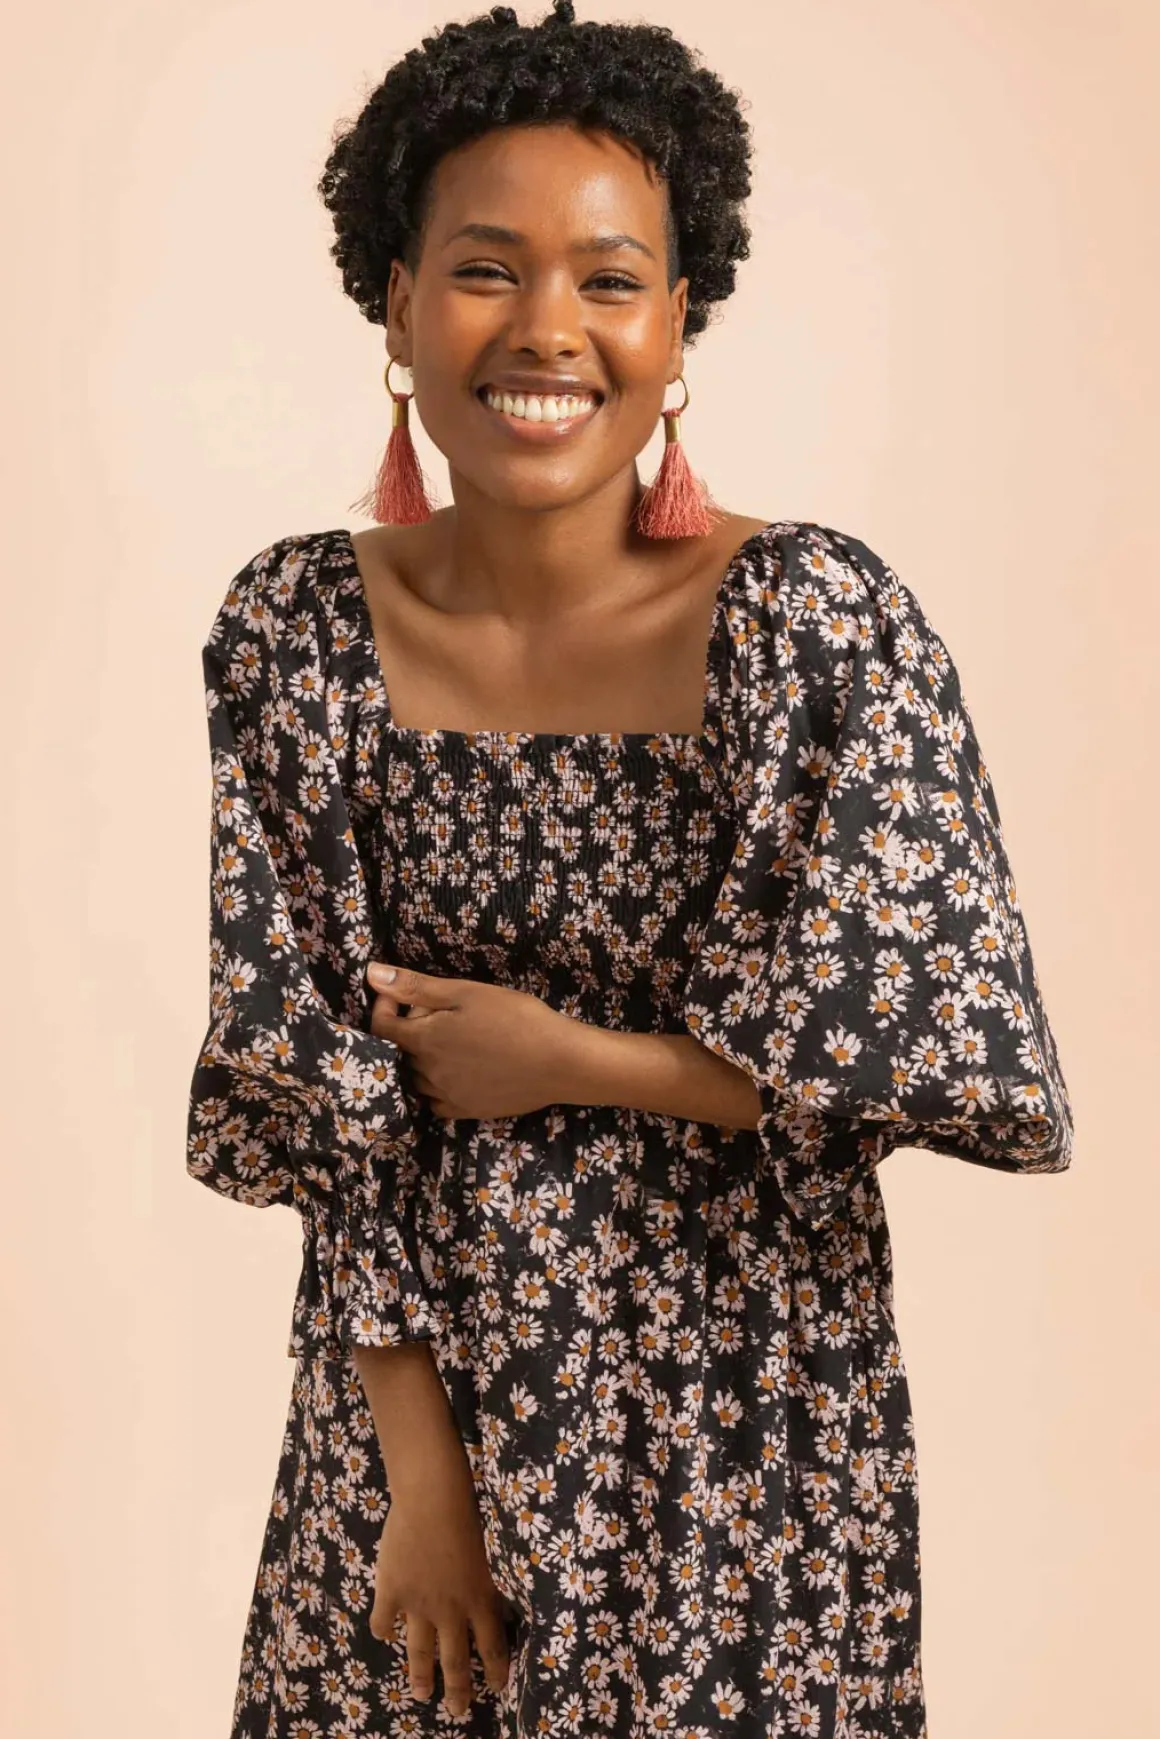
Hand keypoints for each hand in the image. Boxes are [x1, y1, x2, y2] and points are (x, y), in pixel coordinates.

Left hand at [366, 962, 577, 1119]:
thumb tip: (371, 974)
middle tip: (440, 1011)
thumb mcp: (464, 993)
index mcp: (424, 1040)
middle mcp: (427, 1072)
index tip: (396, 993)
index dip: (382, 1007)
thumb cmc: (514, 1019)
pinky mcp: (465, 1111)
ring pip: (416, 1077)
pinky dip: (435, 1084)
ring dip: (421, 1058)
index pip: (381, 1027)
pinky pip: (435, 1100)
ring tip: (450, 1040)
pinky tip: (457, 1070)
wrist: (559, 1062)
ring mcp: (445, 1095)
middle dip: (409, 1029)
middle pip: (400, 1051)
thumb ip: (415, 986)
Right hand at [370, 1429, 511, 1715]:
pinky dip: (384, 1630)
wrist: (433, 1498)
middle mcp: (451, 1611)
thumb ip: (491, 1580)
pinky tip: (385, 1635)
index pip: (493, 1646)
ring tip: (421, 1695)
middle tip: (458, 1711)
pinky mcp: (392, 1592)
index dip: (497, 1670)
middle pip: (456, 1660)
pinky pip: (384, 1621)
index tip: (499, 1688)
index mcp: (481, 1599)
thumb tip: (498, 1600)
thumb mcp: (493, 1551)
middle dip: (458, 1690)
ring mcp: (419, 1605)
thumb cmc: (470, 1513)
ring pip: (420, 1652)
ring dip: (421, 1677)